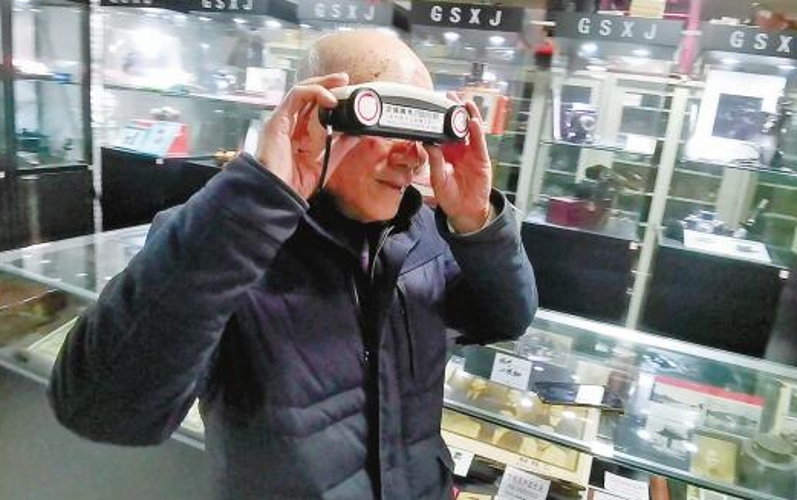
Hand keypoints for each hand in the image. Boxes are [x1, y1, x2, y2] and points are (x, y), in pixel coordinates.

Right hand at [256, 72, 358, 199]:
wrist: (277, 194)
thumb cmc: (292, 185)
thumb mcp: (323, 164)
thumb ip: (338, 149)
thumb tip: (354, 135)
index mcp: (298, 136)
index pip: (314, 110)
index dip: (329, 100)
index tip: (348, 96)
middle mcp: (289, 126)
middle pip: (308, 96)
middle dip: (327, 84)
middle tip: (345, 80)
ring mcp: (282, 121)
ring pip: (302, 91)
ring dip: (322, 83)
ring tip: (340, 83)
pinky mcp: (278, 119)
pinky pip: (296, 95)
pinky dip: (313, 92)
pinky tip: (329, 98)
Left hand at [424, 96, 491, 232]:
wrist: (465, 211)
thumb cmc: (450, 197)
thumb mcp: (438, 179)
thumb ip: (435, 161)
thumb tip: (428, 143)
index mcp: (446, 153)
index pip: (442, 132)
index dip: (439, 119)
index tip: (434, 105)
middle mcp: (459, 150)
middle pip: (457, 127)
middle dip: (454, 111)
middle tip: (449, 95)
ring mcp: (471, 153)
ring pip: (470, 131)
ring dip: (468, 116)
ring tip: (463, 102)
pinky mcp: (481, 159)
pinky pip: (479, 143)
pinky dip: (477, 132)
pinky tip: (473, 122)